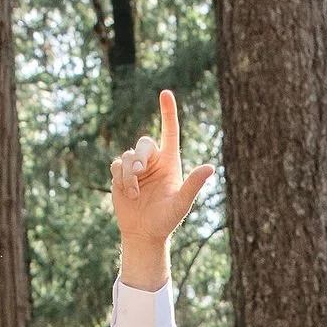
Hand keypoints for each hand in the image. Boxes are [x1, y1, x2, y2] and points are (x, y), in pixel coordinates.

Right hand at [110, 91, 214, 290]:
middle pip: (143, 143)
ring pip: (128, 155)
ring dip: (129, 174)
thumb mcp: (181, 204)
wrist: (143, 233)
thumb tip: (210, 167)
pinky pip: (116, 165)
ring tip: (134, 193)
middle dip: (139, 157)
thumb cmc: (166, 220)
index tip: (165, 93)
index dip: (168, 112)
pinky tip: (126, 192)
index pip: (170, 131)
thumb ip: (193, 184)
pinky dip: (120, 178)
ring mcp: (136, 167)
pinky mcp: (121, 174)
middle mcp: (153, 161)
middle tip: (139, 173)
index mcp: (170, 162)